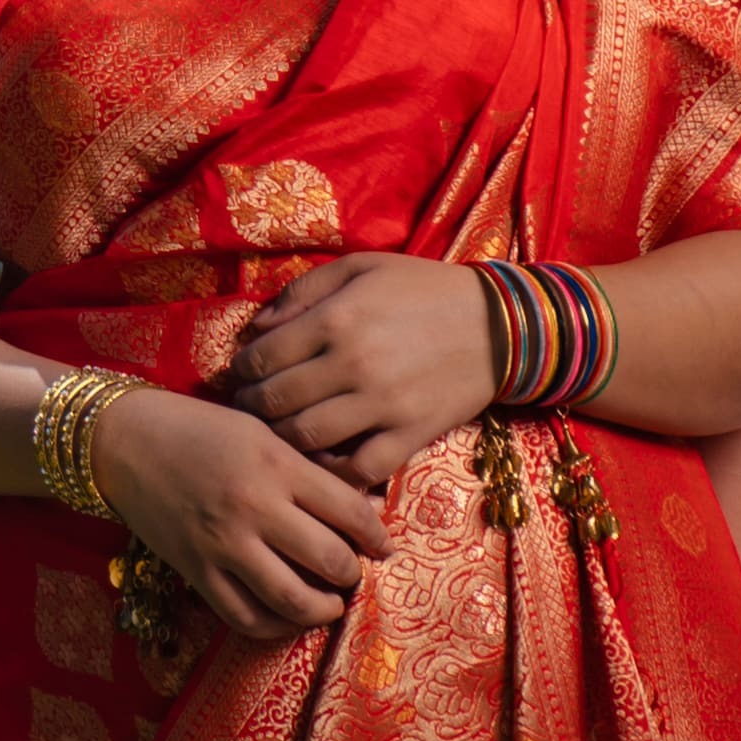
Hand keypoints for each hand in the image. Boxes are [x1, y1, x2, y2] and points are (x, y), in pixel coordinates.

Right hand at [85, 386, 387, 637]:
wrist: (121, 439)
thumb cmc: (197, 427)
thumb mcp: (259, 432)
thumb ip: (307, 469)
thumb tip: (363, 509)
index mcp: (275, 464)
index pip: (349, 511)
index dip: (377, 535)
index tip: (381, 545)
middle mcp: (253, 507)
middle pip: (330, 560)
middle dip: (352, 574)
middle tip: (353, 572)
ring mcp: (221, 544)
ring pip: (292, 599)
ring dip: (323, 608)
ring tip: (329, 602)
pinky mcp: (194, 570)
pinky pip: (244, 617)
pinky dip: (274, 626)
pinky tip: (286, 615)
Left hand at [234, 252, 497, 486]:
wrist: (501, 325)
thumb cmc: (423, 288)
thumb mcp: (360, 268)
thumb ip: (303, 292)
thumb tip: (257, 328)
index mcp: (336, 318)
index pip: (262, 356)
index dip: (240, 370)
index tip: (239, 376)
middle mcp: (352, 364)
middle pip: (276, 401)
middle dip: (251, 408)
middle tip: (247, 409)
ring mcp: (382, 405)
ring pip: (308, 439)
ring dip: (282, 441)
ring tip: (277, 434)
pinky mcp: (410, 435)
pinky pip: (359, 469)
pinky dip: (333, 472)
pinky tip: (322, 460)